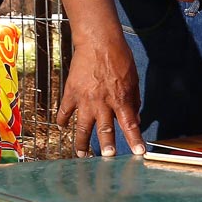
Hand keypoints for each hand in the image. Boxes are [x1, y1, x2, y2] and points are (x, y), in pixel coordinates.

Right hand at [55, 34, 142, 157]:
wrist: (98, 42)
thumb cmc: (119, 58)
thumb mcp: (133, 79)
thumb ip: (133, 101)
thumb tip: (135, 118)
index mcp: (120, 99)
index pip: (130, 125)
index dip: (134, 140)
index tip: (139, 153)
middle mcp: (103, 102)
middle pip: (105, 130)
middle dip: (107, 147)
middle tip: (107, 159)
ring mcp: (85, 99)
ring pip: (82, 127)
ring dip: (82, 143)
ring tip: (82, 154)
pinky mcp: (71, 93)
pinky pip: (65, 111)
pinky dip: (62, 120)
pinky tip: (62, 127)